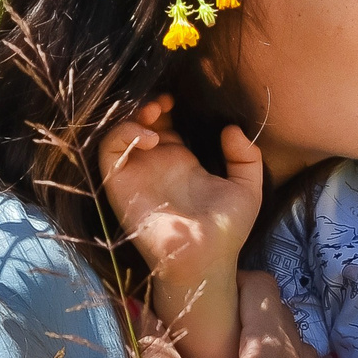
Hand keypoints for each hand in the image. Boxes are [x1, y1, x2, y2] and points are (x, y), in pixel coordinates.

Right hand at [96, 95, 261, 290]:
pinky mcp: (120, 185)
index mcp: (181, 161)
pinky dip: (123, 135)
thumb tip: (232, 128)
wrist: (206, 259)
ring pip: (120, 132)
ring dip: (133, 115)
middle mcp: (155, 164)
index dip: (170, 105)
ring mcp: (136, 174)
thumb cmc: (227, 230)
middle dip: (149, 104)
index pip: (167, 123)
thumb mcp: (247, 188)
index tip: (182, 98)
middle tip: (165, 101)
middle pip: (141, 122)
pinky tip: (150, 137)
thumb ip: (246, 157)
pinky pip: (109, 152)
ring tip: (155, 112)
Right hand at [134, 283, 315, 357]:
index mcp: (270, 350)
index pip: (262, 289)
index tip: (209, 295)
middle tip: (217, 325)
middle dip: (253, 313)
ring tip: (249, 355)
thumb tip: (133, 305)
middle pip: (284, 319)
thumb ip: (157, 351)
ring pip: (305, 355)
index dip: (235, 282)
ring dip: (282, 345)